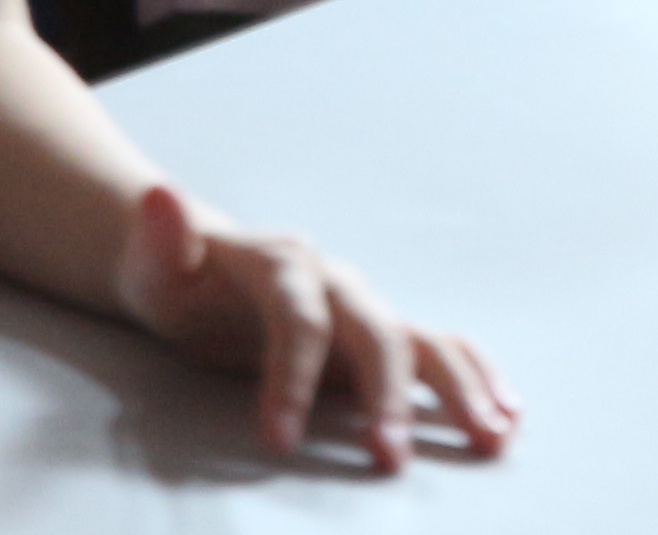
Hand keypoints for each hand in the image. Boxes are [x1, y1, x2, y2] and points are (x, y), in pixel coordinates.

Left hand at [112, 183, 516, 472]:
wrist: (206, 268)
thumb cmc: (178, 279)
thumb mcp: (152, 266)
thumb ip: (160, 241)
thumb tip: (160, 196)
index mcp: (282, 264)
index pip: (296, 317)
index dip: (290, 376)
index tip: (276, 440)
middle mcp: (336, 283)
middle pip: (374, 332)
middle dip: (386, 396)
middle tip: (390, 460)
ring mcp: (363, 309)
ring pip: (422, 341)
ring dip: (459, 387)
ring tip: (491, 434)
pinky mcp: (378, 338)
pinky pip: (440, 351)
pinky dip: (477, 378)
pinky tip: (505, 414)